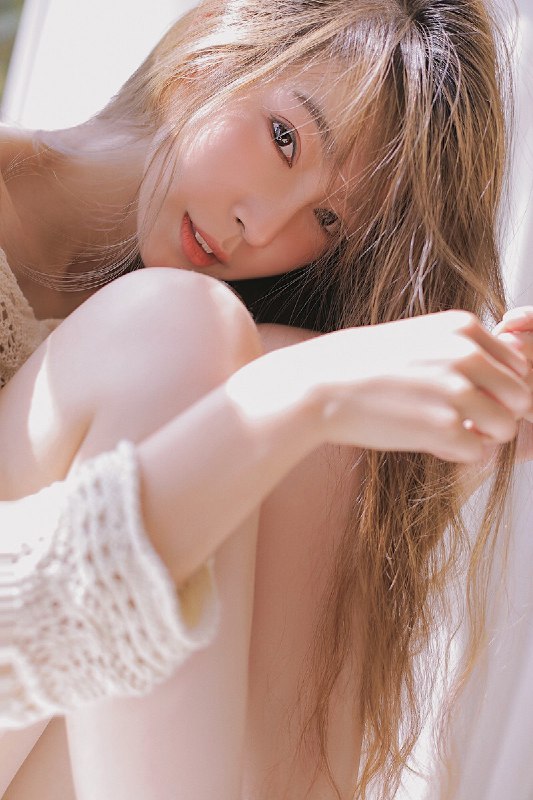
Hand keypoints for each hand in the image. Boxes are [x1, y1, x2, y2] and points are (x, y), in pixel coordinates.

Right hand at [302, 310, 530, 461]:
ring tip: (445, 432)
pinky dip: (456, 454)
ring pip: (505, 428)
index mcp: (464, 329)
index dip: (498, 389)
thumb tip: (509, 376)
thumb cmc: (366, 365)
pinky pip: (478, 452)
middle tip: (464, 421)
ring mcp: (457, 391)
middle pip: (520, 398)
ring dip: (480, 437)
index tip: (470, 398)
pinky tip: (428, 442)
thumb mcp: (421, 339)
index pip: (517, 366)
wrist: (321, 384)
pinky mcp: (443, 428)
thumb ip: (465, 351)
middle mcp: (467, 356)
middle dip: (497, 415)